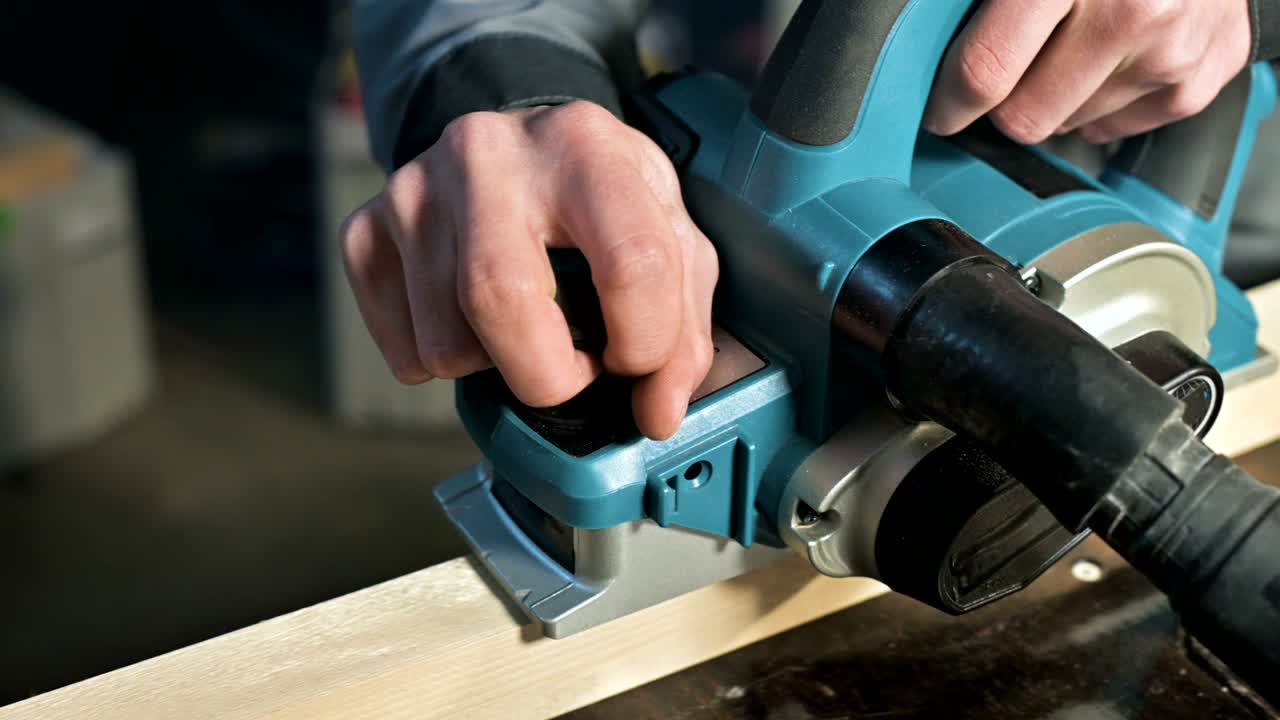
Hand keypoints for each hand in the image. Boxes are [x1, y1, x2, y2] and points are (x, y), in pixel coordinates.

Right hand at [340, 102, 717, 439]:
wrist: (514, 147)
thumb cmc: (598, 201)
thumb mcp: (667, 239)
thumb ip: (685, 328)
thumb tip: (657, 415)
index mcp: (587, 149)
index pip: (631, 263)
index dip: (646, 343)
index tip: (636, 360)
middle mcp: (490, 155)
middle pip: (503, 299)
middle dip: (549, 374)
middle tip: (573, 370)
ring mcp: (416, 190)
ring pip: (447, 342)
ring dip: (498, 367)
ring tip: (523, 328)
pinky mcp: (366, 229)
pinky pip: (404, 350)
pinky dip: (445, 366)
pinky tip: (472, 323)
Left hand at [924, 0, 1252, 143]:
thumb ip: (970, 4)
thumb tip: (915, 39)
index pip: (983, 73)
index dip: (947, 102)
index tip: (939, 109)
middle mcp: (1132, 11)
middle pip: (1024, 118)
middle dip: (1004, 101)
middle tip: (1009, 64)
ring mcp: (1175, 48)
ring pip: (1070, 125)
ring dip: (1059, 96)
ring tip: (1072, 42)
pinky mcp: (1204, 73)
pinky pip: (1119, 126)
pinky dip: (1105, 101)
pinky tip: (1109, 56)